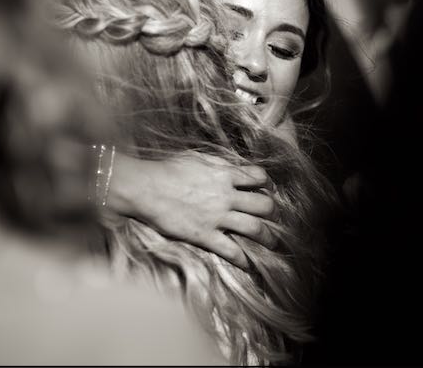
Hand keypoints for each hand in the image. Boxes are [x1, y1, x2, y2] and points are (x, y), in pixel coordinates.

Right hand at [107, 151, 276, 268]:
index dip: (268, 184)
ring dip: (267, 237)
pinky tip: (247, 263)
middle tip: (275, 218)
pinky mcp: (205, 235)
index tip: (269, 189)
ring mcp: (217, 217)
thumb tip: (233, 168)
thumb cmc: (168, 169)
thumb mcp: (198, 158)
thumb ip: (219, 164)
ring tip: (272, 242)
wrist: (146, 188)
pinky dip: (242, 259)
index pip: (259, 177)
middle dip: (274, 212)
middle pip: (264, 205)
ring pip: (255, 228)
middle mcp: (226, 196)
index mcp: (225, 174)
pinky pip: (231, 250)